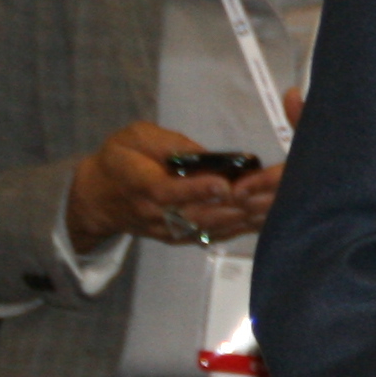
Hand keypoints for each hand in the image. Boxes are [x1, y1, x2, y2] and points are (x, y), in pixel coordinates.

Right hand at [65, 121, 272, 247]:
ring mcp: (170, 231)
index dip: (195, 190)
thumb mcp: (134, 138)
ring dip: (244, 220)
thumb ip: (165, 144)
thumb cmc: (120, 159)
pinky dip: (241, 229)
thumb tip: (203, 154)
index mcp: (142, 186)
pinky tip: (267, 219)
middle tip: (268, 196)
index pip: (168, 192)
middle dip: (234, 206)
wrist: (99, 198)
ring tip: (276, 206)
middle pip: (198, 215)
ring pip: (211, 228)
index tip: (223, 184)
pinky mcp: (182, 238)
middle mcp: (157, 214)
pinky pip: (215, 235)